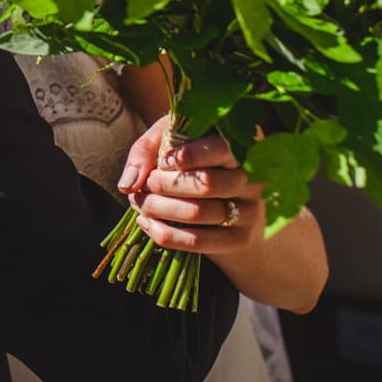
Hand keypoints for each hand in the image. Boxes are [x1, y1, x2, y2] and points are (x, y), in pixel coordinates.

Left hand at [120, 115, 262, 255]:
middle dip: (164, 185)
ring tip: (140, 202)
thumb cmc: (189, 159)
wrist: (222, 199)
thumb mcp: (167, 140)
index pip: (222, 148)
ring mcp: (251, 210)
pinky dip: (164, 234)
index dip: (188, 156)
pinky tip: (147, 223)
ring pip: (198, 213)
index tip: (163, 161)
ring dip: (158, 208)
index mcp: (241, 144)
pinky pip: (198, 241)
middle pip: (207, 184)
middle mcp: (254, 177)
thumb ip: (146, 151)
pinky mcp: (240, 238)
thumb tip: (128, 184)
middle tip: (144, 185)